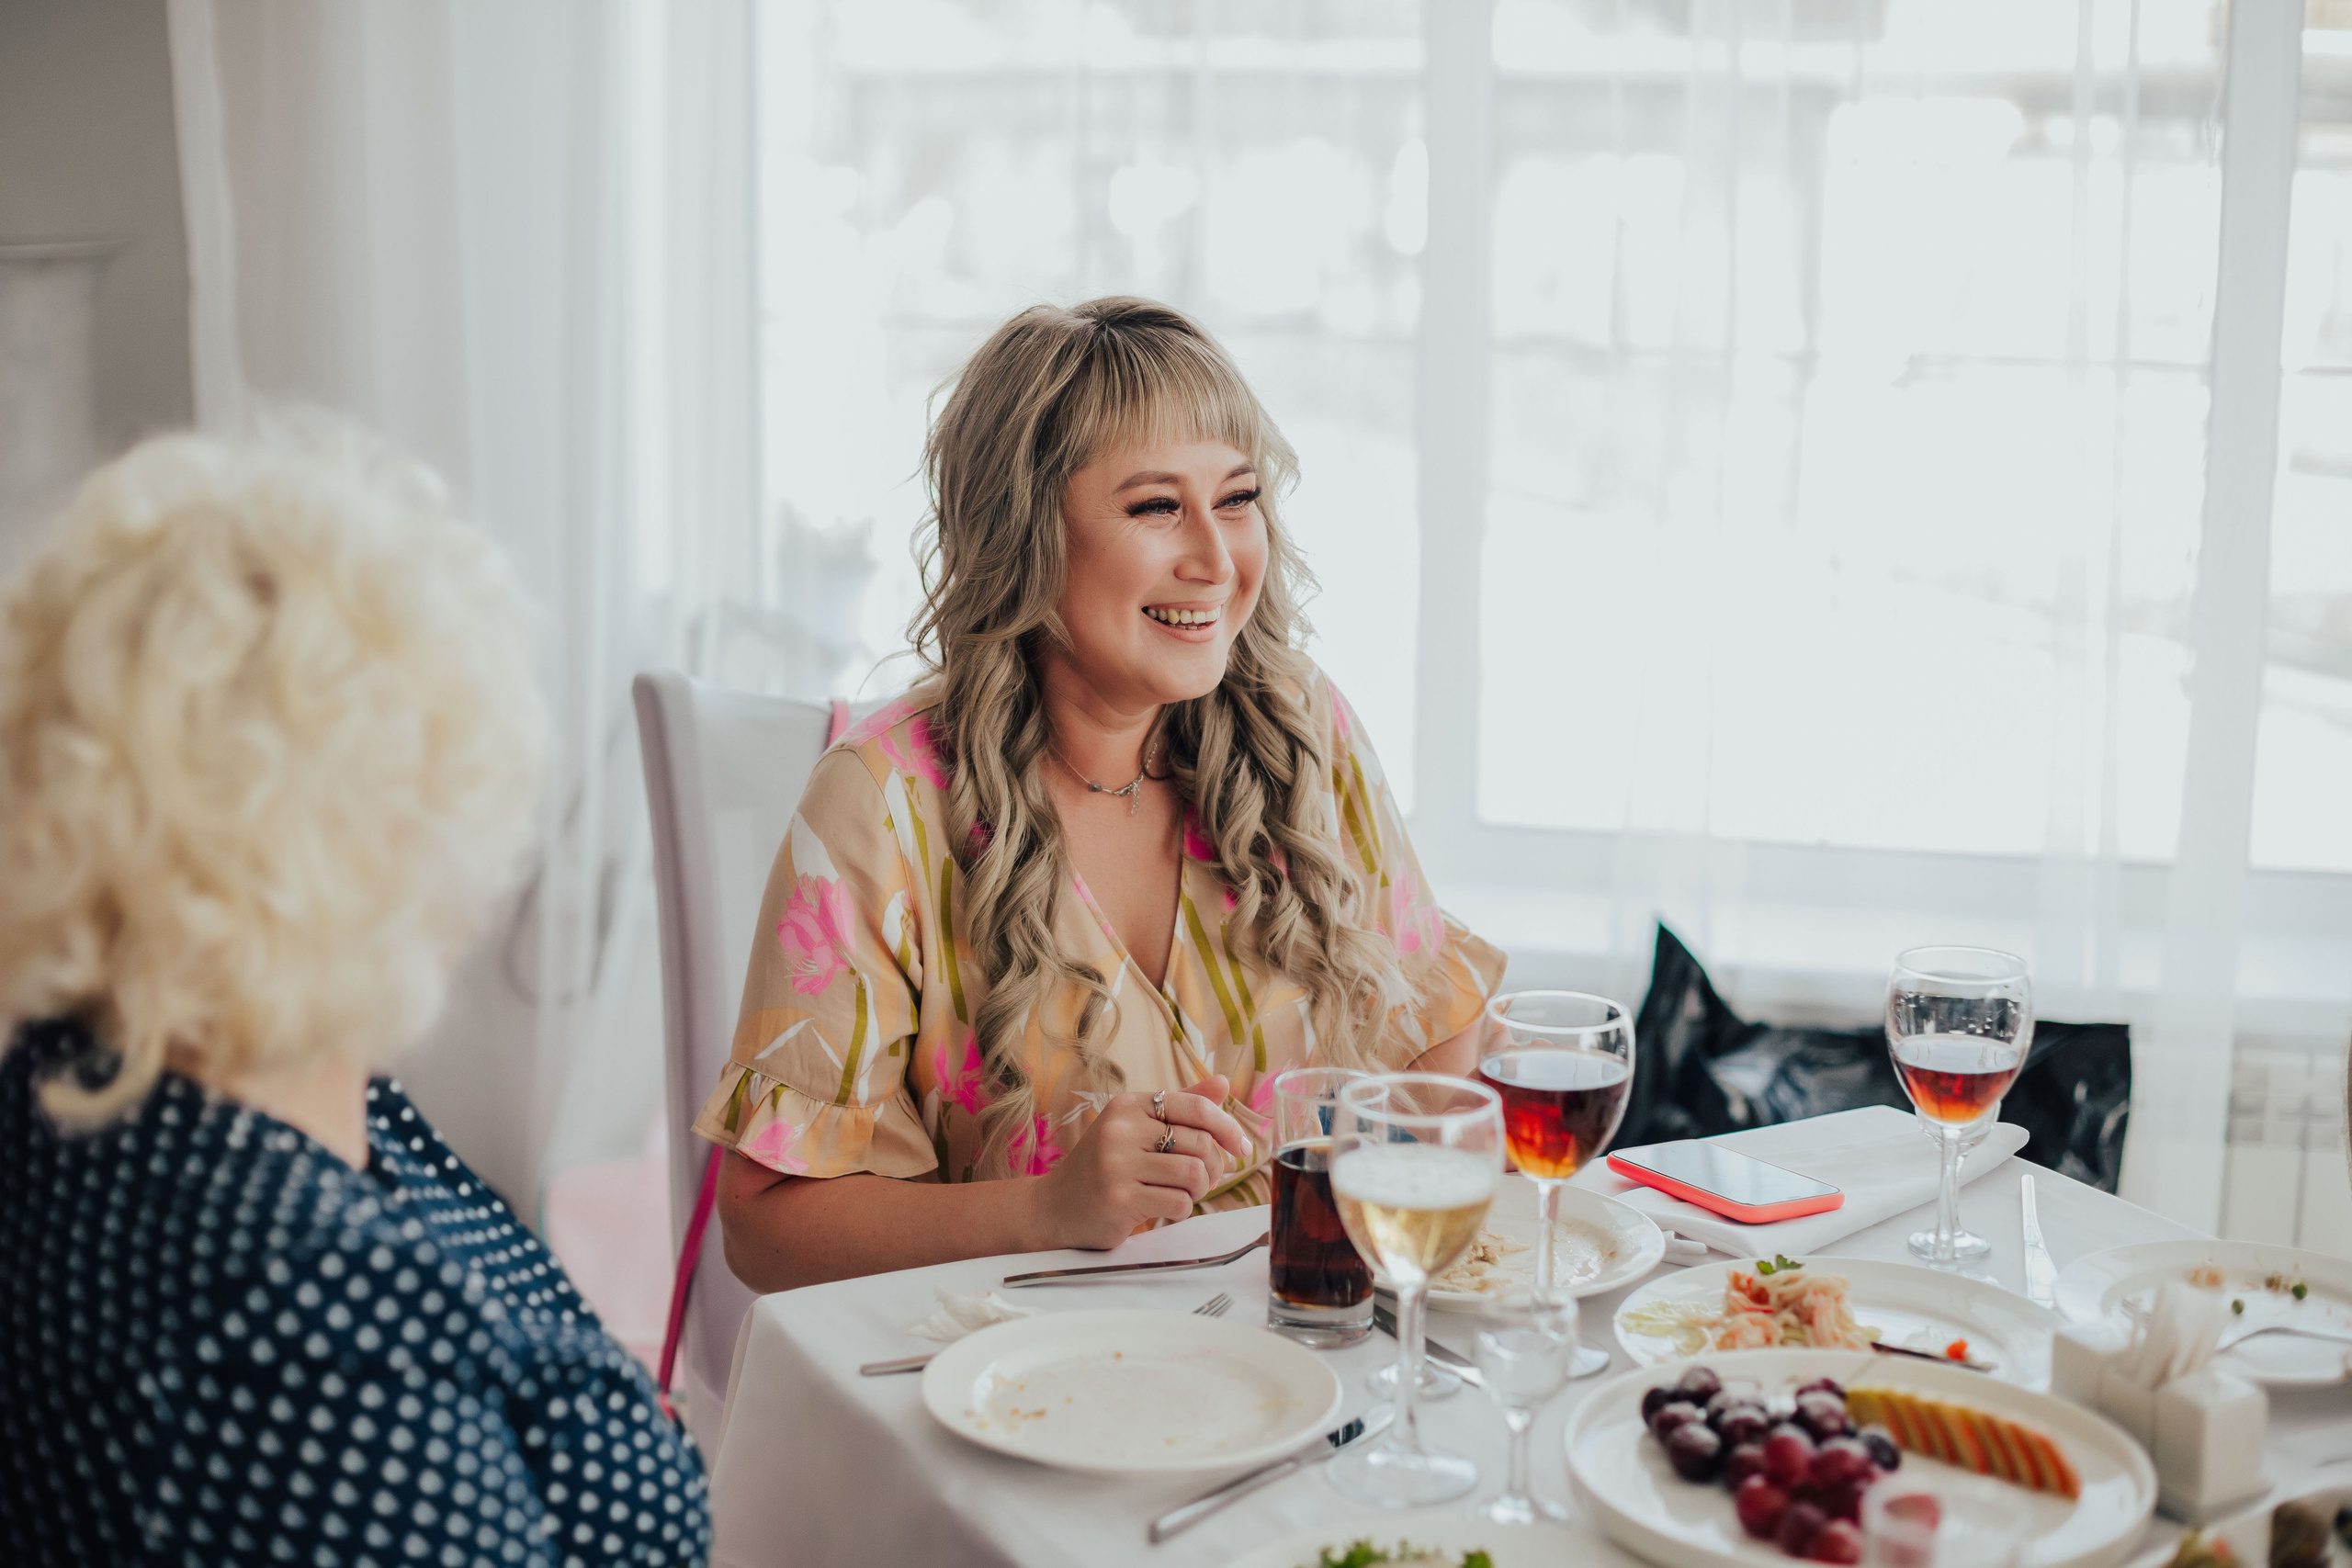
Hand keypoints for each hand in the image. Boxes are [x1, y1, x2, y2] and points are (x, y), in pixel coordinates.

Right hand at [1028, 1074, 1253, 1249]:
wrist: (1054, 1208)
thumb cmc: (1103, 1166)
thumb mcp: (1136, 1129)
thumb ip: (1179, 1107)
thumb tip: (1224, 1083)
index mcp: (1128, 1105)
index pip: (1195, 1106)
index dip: (1228, 1126)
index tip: (1241, 1147)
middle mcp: (1120, 1129)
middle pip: (1200, 1143)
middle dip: (1212, 1167)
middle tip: (1201, 1180)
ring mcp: (1117, 1165)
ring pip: (1193, 1174)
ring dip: (1199, 1190)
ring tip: (1183, 1194)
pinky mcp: (1119, 1200)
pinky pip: (1178, 1204)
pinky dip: (1181, 1210)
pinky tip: (1163, 1209)